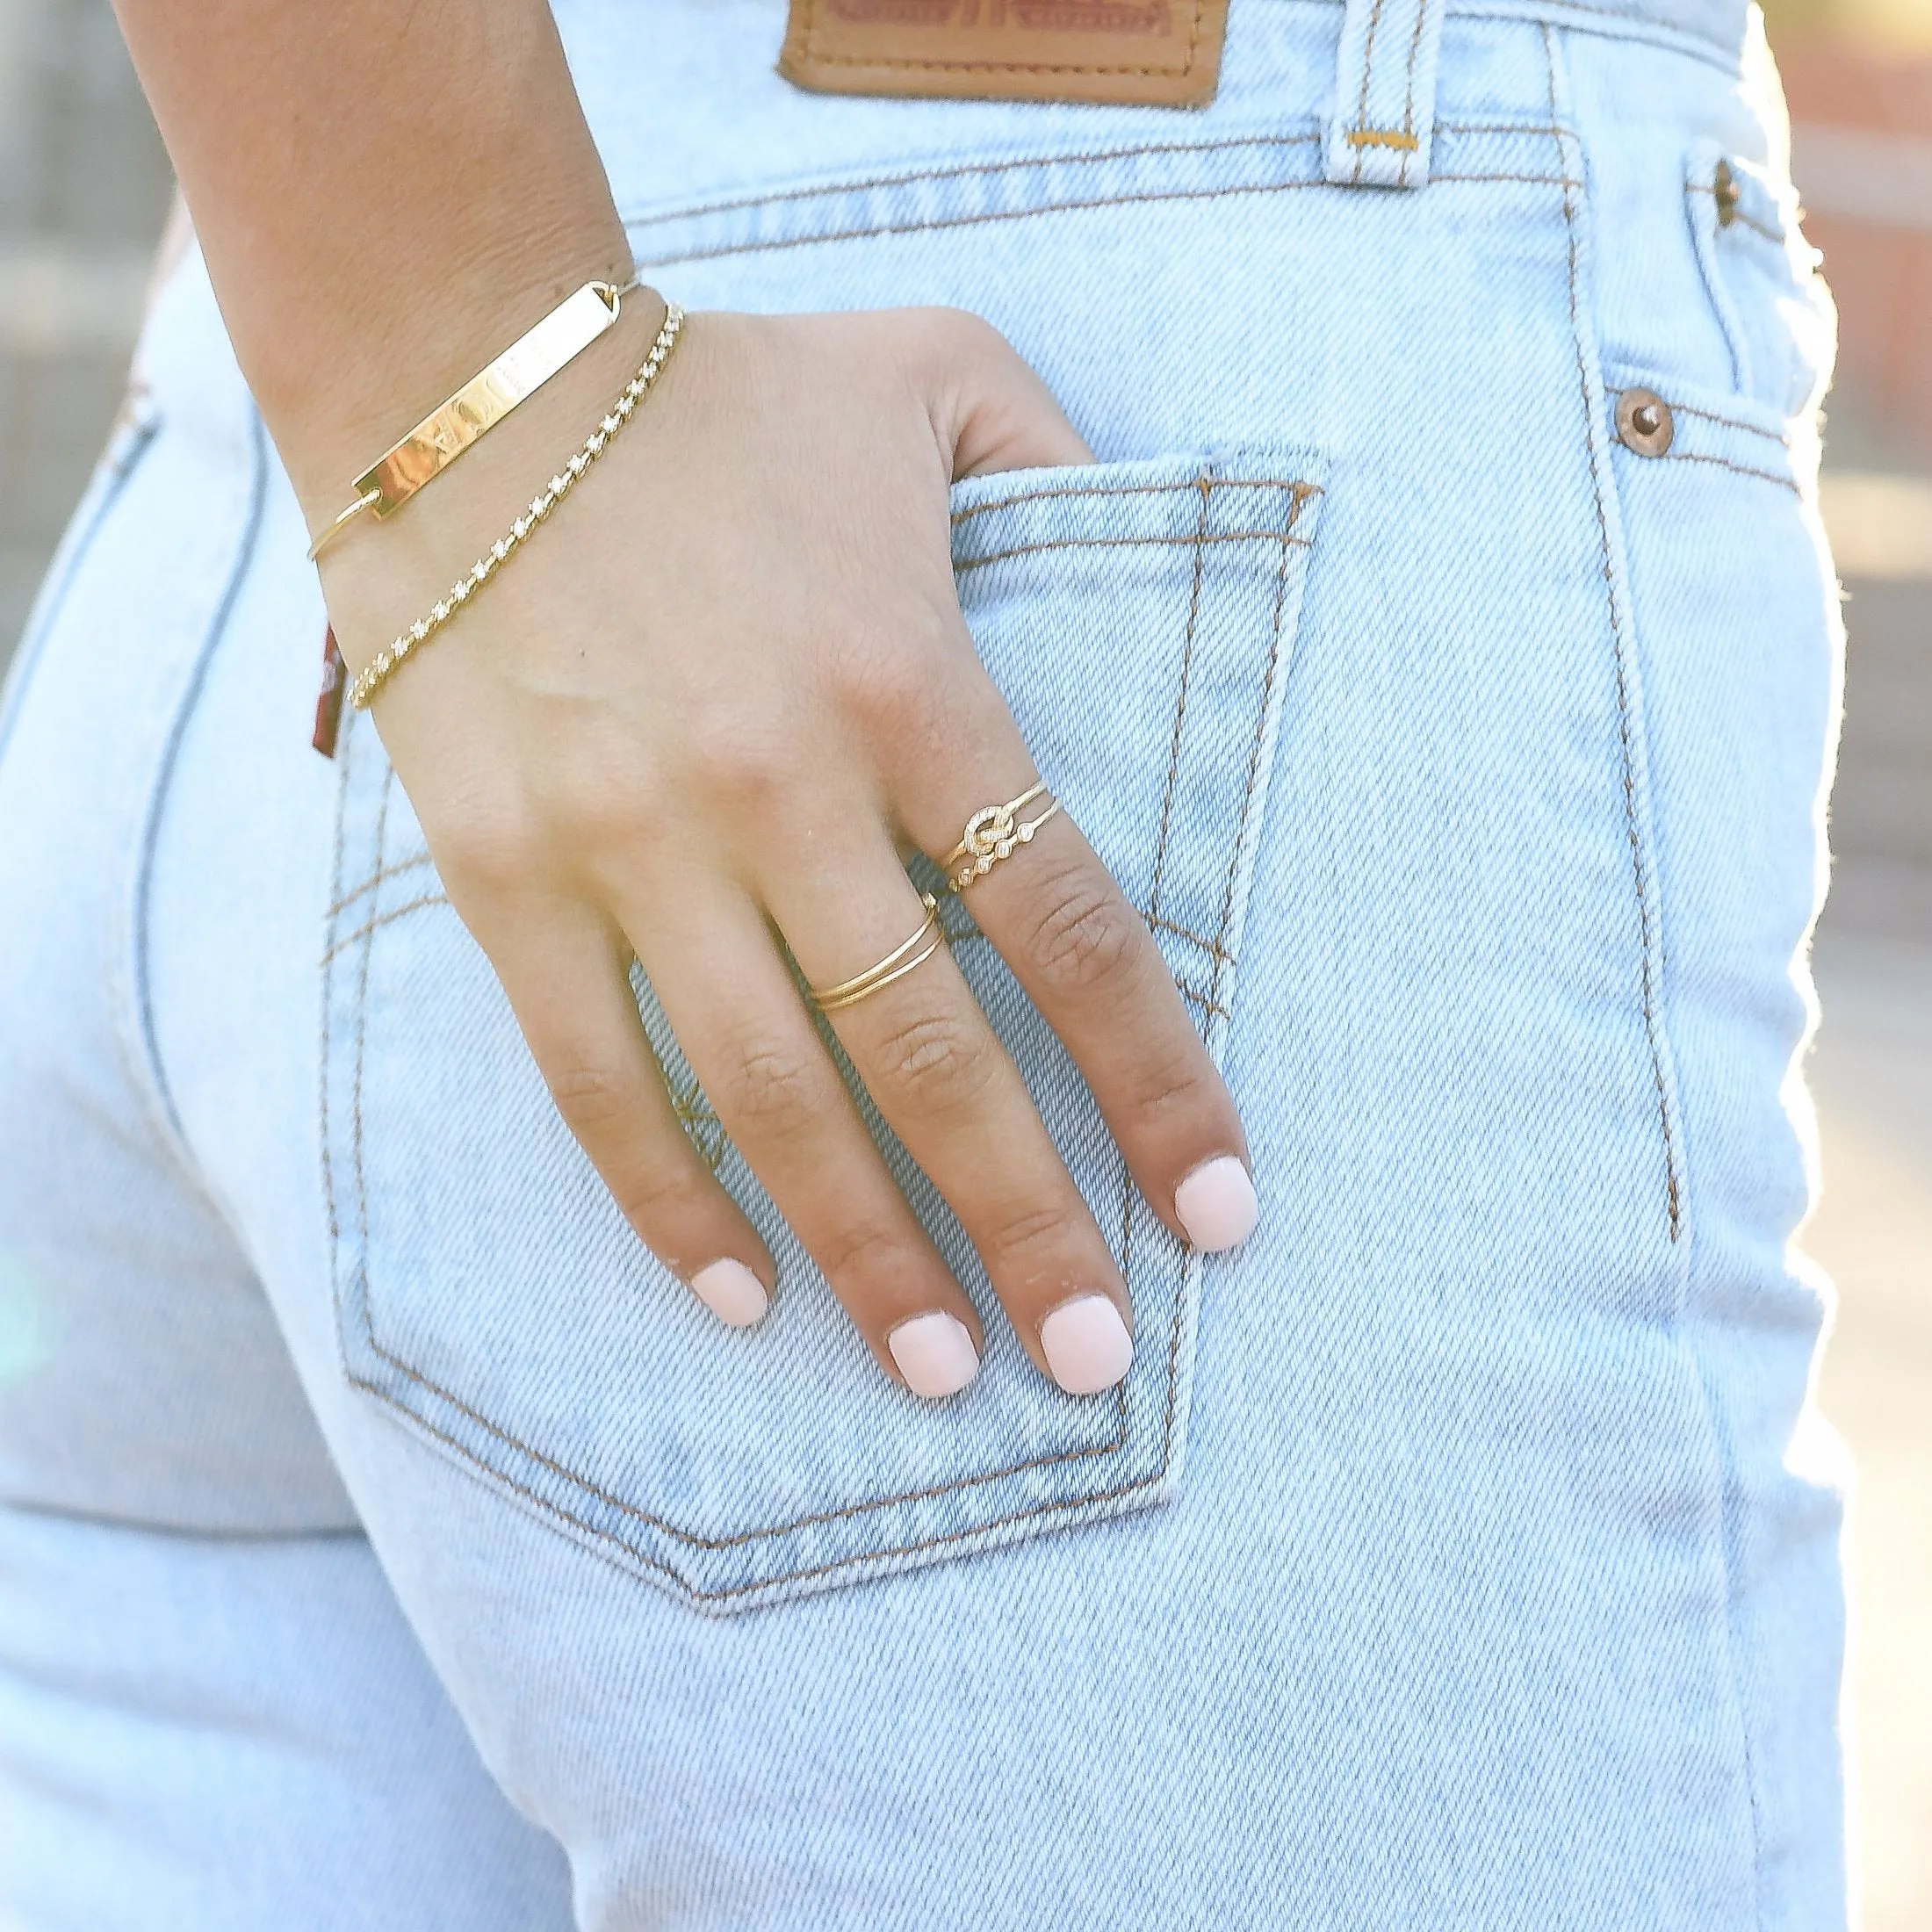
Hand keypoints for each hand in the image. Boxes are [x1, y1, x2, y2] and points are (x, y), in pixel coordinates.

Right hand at [318, 301, 1257, 1399]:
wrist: (463, 371)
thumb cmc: (723, 386)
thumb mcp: (937, 377)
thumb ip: (1074, 468)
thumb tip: (1157, 549)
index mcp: (914, 683)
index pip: (1071, 930)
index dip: (1158, 1086)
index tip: (1221, 1213)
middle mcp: (783, 787)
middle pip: (932, 1055)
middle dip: (1026, 1223)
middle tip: (1097, 1364)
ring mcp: (635, 844)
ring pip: (773, 1097)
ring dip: (866, 1253)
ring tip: (945, 1374)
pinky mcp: (509, 875)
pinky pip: (595, 1076)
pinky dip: (668, 1199)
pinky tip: (738, 1296)